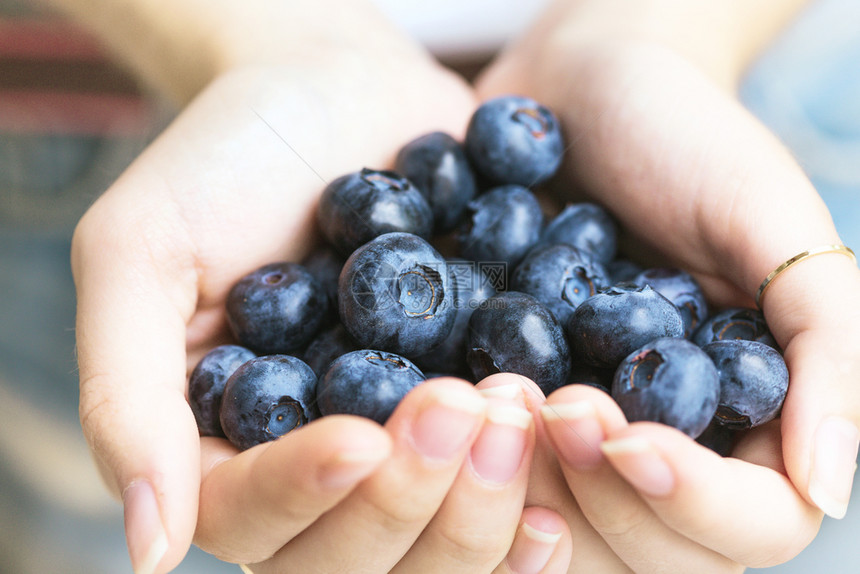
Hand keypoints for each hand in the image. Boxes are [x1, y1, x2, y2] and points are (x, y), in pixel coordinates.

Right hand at [70, 21, 569, 570]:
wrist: (340, 90)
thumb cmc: (226, 159)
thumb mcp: (143, 250)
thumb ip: (127, 394)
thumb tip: (149, 548)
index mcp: (227, 449)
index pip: (253, 522)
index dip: (307, 494)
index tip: (360, 436)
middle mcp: (318, 470)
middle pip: (358, 557)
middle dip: (411, 497)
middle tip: (461, 405)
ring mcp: (402, 450)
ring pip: (442, 545)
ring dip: (483, 497)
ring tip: (515, 404)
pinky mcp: (473, 415)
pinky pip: (512, 487)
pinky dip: (547, 483)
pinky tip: (569, 439)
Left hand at [475, 0, 859, 569]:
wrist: (576, 89)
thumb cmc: (685, 138)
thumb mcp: (772, 219)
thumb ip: (825, 343)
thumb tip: (827, 485)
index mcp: (744, 418)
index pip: (748, 525)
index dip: (690, 502)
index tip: (624, 434)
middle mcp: (657, 441)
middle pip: (642, 551)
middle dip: (594, 493)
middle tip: (551, 402)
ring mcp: (574, 430)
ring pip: (550, 530)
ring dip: (517, 483)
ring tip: (492, 392)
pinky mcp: (503, 400)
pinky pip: (478, 467)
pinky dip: (457, 454)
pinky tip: (440, 396)